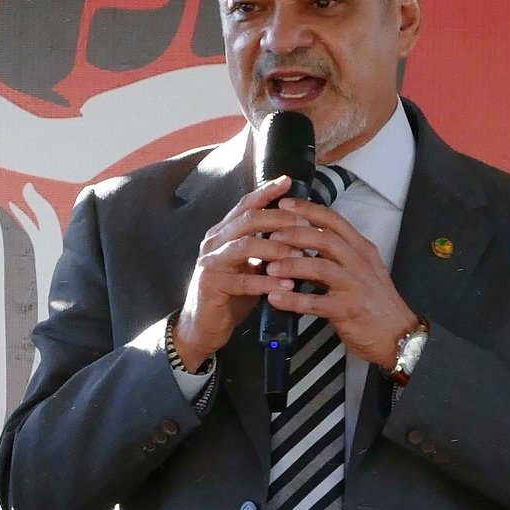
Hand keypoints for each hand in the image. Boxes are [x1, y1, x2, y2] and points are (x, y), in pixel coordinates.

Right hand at [172, 176, 310, 370]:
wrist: (203, 328)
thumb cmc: (233, 294)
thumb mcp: (251, 265)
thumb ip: (266, 246)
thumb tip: (301, 229)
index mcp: (223, 233)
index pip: (245, 205)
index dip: (266, 191)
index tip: (288, 181)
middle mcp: (214, 242)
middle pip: (248, 220)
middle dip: (280, 219)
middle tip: (306, 225)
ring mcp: (209, 262)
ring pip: (246, 246)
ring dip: (277, 250)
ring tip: (302, 257)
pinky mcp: (210, 285)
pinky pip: (243, 280)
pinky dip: (268, 282)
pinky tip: (287, 285)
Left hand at [262, 196, 418, 368]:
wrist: (398, 334)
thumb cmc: (376, 302)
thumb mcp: (362, 270)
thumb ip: (337, 256)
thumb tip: (303, 245)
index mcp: (362, 249)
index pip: (334, 220)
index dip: (308, 210)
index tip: (285, 204)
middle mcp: (360, 263)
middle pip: (325, 238)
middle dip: (294, 234)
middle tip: (271, 235)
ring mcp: (355, 285)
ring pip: (320, 267)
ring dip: (292, 265)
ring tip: (269, 267)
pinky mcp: (348, 309)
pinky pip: (316, 302)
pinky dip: (293, 300)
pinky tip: (275, 298)